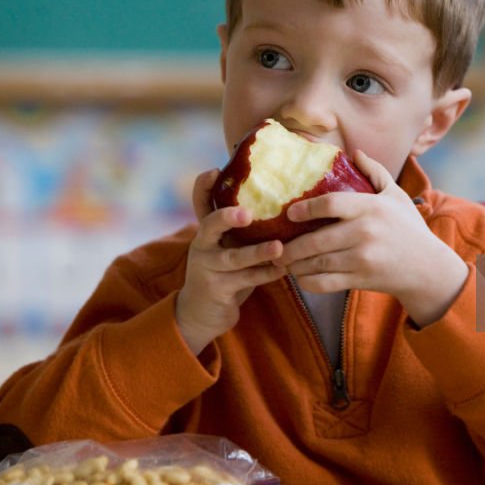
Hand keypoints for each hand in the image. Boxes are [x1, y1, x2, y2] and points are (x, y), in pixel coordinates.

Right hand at [175, 169, 286, 354]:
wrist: (201, 313)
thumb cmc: (223, 271)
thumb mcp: (226, 246)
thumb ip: (243, 228)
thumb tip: (281, 197)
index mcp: (207, 231)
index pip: (200, 203)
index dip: (204, 187)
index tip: (214, 170)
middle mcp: (203, 246)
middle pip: (209, 226)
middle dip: (226, 218)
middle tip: (247, 213)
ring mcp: (208, 268)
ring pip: (234, 258)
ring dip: (257, 253)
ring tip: (278, 247)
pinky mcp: (217, 290)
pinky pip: (245, 280)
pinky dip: (266, 275)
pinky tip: (284, 270)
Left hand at [274, 151, 468, 326]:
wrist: (427, 268)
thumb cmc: (408, 227)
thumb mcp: (396, 195)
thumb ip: (375, 172)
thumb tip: (354, 153)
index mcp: (370, 207)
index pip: (330, 204)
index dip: (305, 208)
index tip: (289, 212)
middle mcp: (364, 232)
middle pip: (316, 239)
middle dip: (291, 245)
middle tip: (276, 244)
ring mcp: (362, 258)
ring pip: (317, 263)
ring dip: (295, 264)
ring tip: (283, 261)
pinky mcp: (361, 279)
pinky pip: (326, 283)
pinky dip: (308, 282)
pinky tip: (300, 277)